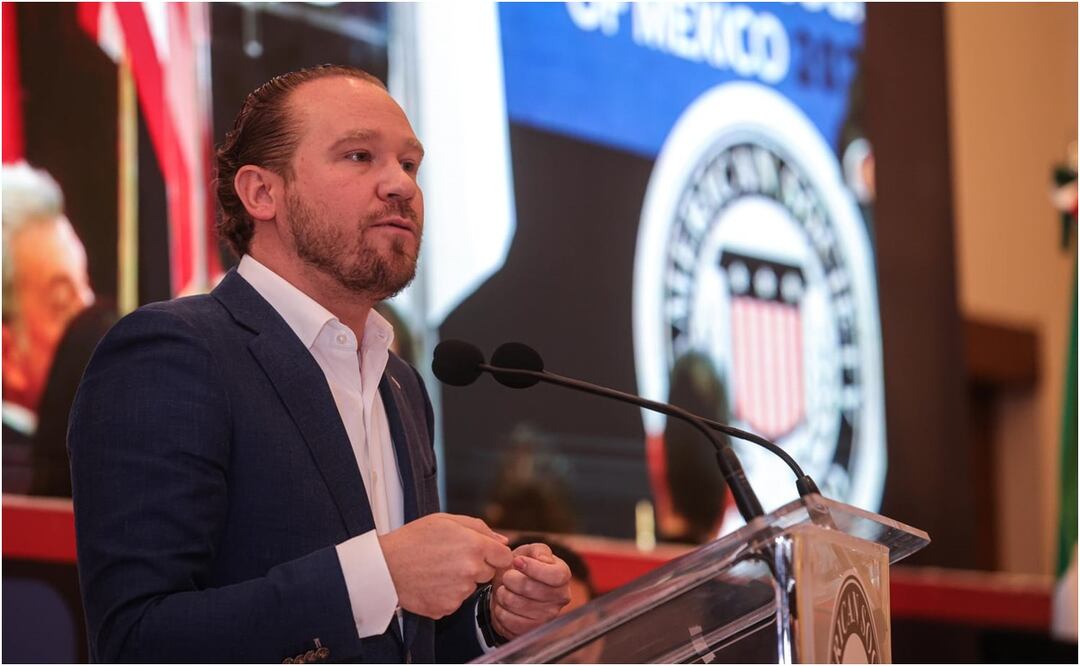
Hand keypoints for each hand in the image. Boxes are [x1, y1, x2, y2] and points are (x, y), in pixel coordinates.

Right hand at [378, 513, 511, 618]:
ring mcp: (460, 592)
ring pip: (471, 587)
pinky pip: (455, 601)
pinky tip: (431, 583)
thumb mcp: (446, 520)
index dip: (494, 554)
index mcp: (475, 546)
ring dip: (460, 581)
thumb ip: (480, 528)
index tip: (483, 553)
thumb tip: (503, 541)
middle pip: (488, 573)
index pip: (505, 557)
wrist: (385, 566)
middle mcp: (471, 571)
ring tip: (436, 570)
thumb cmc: (413, 539)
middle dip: (476, 566)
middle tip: (451, 558)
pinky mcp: (447, 608)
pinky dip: (446, 594)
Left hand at [490, 542, 571, 638]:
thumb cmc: (521, 568)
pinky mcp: (531, 630)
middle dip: (510, 578)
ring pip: (515, 604)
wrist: (510, 589)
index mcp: (563, 576)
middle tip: (507, 575)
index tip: (517, 561)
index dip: (533, 568)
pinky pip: (508, 620)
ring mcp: (547, 617)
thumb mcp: (529, 552)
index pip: (555, 575)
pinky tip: (504, 604)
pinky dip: (500, 610)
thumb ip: (538, 551)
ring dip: (502, 594)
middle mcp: (560, 598)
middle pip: (530, 588)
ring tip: (504, 589)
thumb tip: (543, 559)